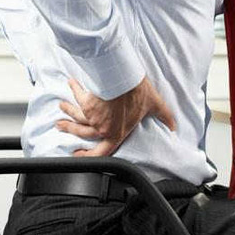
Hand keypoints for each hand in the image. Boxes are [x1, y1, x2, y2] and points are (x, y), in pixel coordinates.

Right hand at [56, 77, 175, 156]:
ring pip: (77, 117)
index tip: (77, 154)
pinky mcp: (86, 102)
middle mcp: (102, 127)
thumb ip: (163, 116)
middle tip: (60, 125)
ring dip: (68, 111)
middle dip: (69, 129)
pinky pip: (78, 98)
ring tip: (61, 107)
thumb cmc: (137, 92)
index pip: (101, 152)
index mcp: (117, 133)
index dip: (87, 156)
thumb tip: (174, 125)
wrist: (123, 78)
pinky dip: (74, 89)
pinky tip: (71, 83)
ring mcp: (92, 116)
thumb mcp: (153, 104)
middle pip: (82, 133)